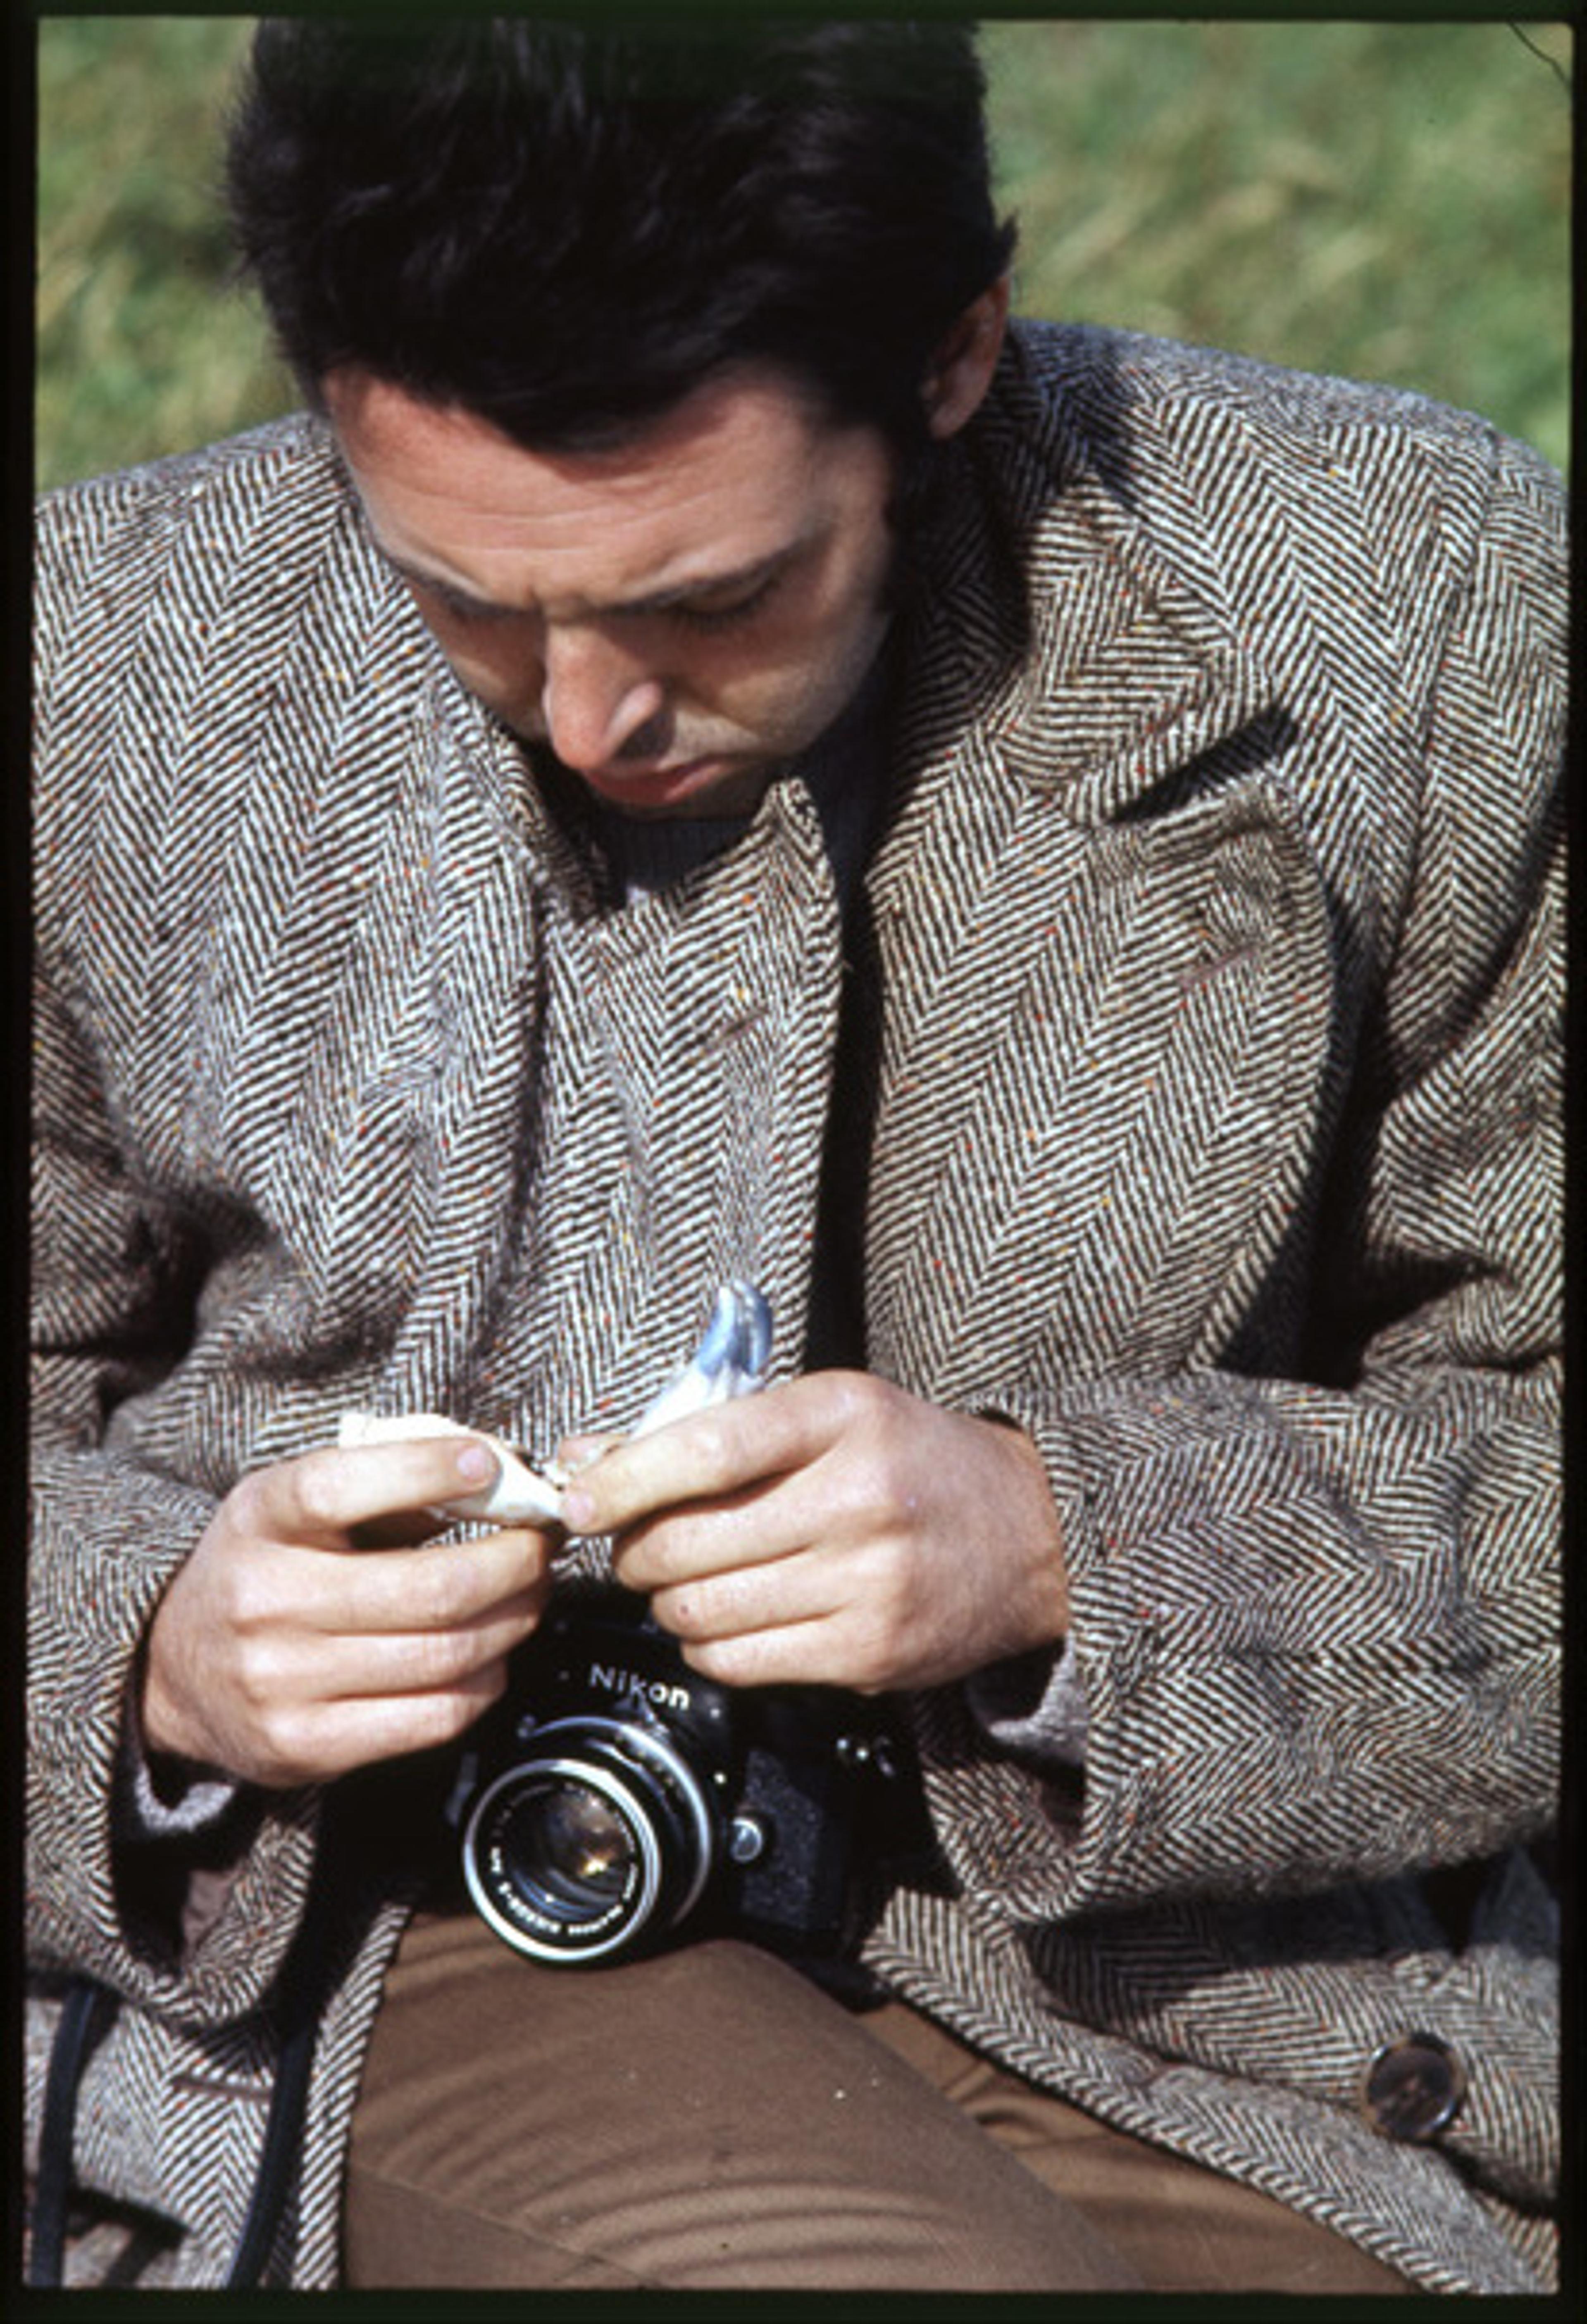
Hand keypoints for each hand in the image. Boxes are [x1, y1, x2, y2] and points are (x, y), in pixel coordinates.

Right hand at [141, 1438, 554, 1787]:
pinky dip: (486, 1682)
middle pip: (431, 1589)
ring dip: (514, 1621)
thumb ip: (387, 1483)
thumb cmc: (265, 1568)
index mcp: (260, 1520)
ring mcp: (283, 1682)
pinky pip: (435, 1717)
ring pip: (447, 1656)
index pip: (341, 1485)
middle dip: (515, 1563)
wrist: (176, 1671)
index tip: (489, 1462)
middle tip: (542, 1546)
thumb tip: (499, 1476)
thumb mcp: (296, 1506)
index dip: (426, 1470)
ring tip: (529, 1595)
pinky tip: (492, 1654)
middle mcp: (265, 1600)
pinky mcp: (307, 1746)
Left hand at [558, 1372, 1068, 1692]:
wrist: (1029, 1533)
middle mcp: (857, 1499)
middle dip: (637, 1549)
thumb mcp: (824, 1412)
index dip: (624, 1480)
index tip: (579, 1500)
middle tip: (641, 1541)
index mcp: (842, 1417)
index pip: (706, 1448)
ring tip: (687, 1578)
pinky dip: (708, 1644)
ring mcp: (867, 1584)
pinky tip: (729, 1616)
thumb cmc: (910, 1460)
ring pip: (700, 1610)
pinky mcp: (869, 1654)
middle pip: (688, 1541)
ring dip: (668, 1600)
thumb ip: (706, 1430)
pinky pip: (737, 1662)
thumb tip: (585, 1458)